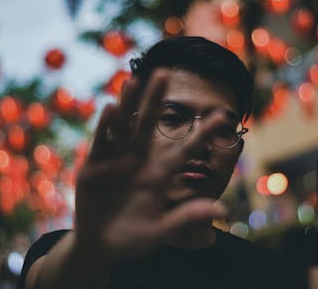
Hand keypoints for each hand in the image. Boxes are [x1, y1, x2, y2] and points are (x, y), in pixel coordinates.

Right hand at [74, 69, 226, 259]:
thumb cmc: (132, 240)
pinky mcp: (93, 167)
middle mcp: (138, 161)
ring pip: (123, 127)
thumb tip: (224, 210)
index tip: (222, 116)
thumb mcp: (160, 231)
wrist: (98, 245)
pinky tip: (110, 109)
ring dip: (127, 105)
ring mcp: (115, 161)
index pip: (183, 150)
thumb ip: (187, 218)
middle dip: (155, 99)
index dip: (201, 133)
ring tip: (134, 80)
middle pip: (148, 125)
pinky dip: (105, 127)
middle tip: (164, 73)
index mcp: (157, 175)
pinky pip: (101, 143)